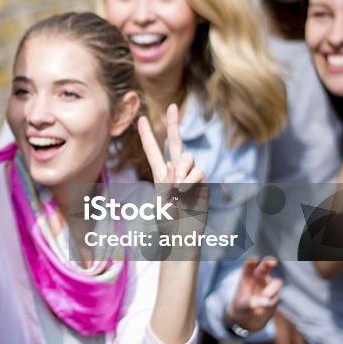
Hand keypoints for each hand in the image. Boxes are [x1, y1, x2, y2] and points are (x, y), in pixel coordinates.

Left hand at [138, 105, 205, 253]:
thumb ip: (167, 182)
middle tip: (172, 105)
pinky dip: (190, 181)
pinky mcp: (202, 184)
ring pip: (187, 158)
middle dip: (173, 124)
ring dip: (180, 171)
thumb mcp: (160, 201)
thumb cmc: (167, 225)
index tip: (140, 119)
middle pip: (175, 142)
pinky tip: (186, 193)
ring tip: (176, 191)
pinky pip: (198, 172)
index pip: (153, 151)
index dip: (147, 135)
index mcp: (160, 176)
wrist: (181, 237)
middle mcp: (175, 172)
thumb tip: (178, 167)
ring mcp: (190, 177)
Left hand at [227, 257, 281, 332]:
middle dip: (270, 262)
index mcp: (246, 276)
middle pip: (266, 266)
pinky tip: (265, 306)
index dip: (252, 262)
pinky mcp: (276, 295)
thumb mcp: (241, 305)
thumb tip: (266, 302)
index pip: (249, 265)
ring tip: (264, 297)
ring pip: (277, 282)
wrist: (248, 318)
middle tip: (273, 262)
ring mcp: (269, 285)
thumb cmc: (241, 307)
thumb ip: (251, 302)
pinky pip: (278, 296)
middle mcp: (259, 278)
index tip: (254, 260)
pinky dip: (272, 302)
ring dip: (272, 290)